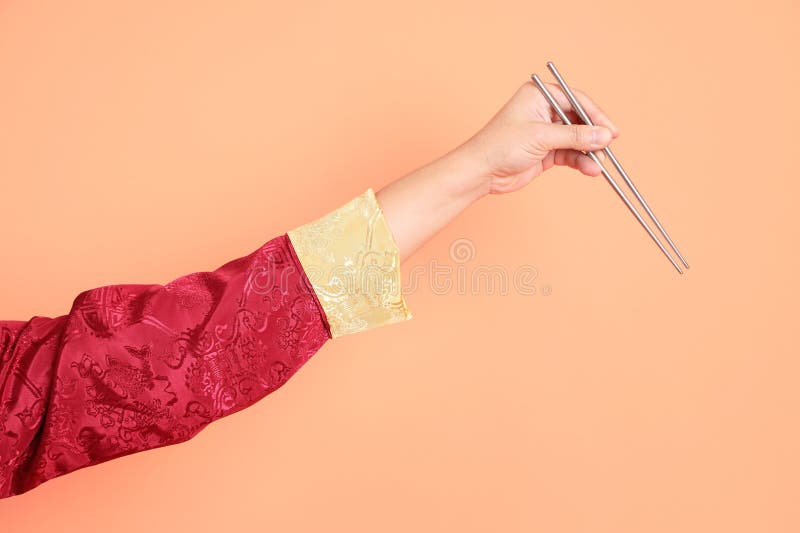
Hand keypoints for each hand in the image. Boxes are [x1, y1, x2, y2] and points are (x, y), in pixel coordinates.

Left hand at [458, 80, 619, 193]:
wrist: (481, 172)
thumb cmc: (501, 146)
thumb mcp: (541, 137)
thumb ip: (575, 136)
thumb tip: (603, 136)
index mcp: (539, 95)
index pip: (576, 100)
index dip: (596, 115)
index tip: (611, 131)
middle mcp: (543, 110)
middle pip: (579, 120)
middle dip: (594, 135)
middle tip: (608, 148)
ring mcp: (545, 132)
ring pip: (576, 139)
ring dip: (589, 152)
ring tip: (598, 165)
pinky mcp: (546, 151)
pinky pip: (570, 154)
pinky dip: (580, 161)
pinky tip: (590, 170)